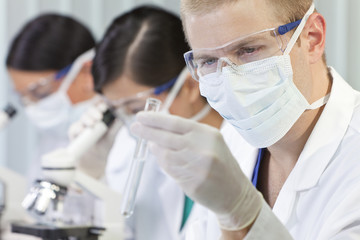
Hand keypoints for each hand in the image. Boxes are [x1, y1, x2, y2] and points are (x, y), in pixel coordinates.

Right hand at [68, 97, 122, 178]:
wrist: (94, 160)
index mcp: (100, 118)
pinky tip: (82, 130)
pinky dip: (78, 128)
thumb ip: (117, 126)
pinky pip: (74, 128)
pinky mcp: (74, 132)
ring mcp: (82, 125)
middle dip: (95, 111)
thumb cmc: (104, 146)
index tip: (107, 107)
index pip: (101, 108)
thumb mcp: (112, 137)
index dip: (103, 106)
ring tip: (92, 124)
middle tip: (99, 117)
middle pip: (91, 110)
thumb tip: (122, 116)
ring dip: (87, 119)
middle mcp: (90, 119)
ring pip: (83, 117)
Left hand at [131, 112, 262, 230]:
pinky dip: (163, 163)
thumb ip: (187, 134)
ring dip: (155, 149)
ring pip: (165, 155)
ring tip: (151, 145)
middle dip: (147, 131)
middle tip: (134, 127)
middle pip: (167, 138)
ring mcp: (198, 167)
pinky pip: (170, 170)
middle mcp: (203, 149)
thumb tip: (158, 128)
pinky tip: (162, 159)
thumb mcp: (210, 141)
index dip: (155, 119)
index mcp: (207, 134)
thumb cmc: (221, 164)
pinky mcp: (193, 183)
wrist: (236, 193)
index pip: (175, 123)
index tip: (141, 116)